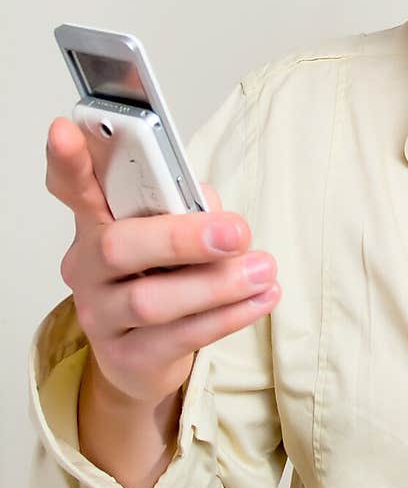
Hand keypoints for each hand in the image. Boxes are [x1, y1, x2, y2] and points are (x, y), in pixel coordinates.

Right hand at [44, 116, 280, 404]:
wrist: (145, 356)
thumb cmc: (162, 276)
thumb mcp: (170, 233)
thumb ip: (185, 208)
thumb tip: (214, 211)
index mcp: (95, 222)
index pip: (72, 185)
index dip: (67, 160)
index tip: (66, 130)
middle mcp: (87, 267)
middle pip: (117, 247)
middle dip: (181, 238)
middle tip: (236, 231)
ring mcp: (101, 315)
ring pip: (152, 300)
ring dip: (217, 284)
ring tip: (262, 269)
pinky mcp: (127, 357)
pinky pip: (180, 336)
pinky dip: (228, 316)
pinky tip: (260, 298)